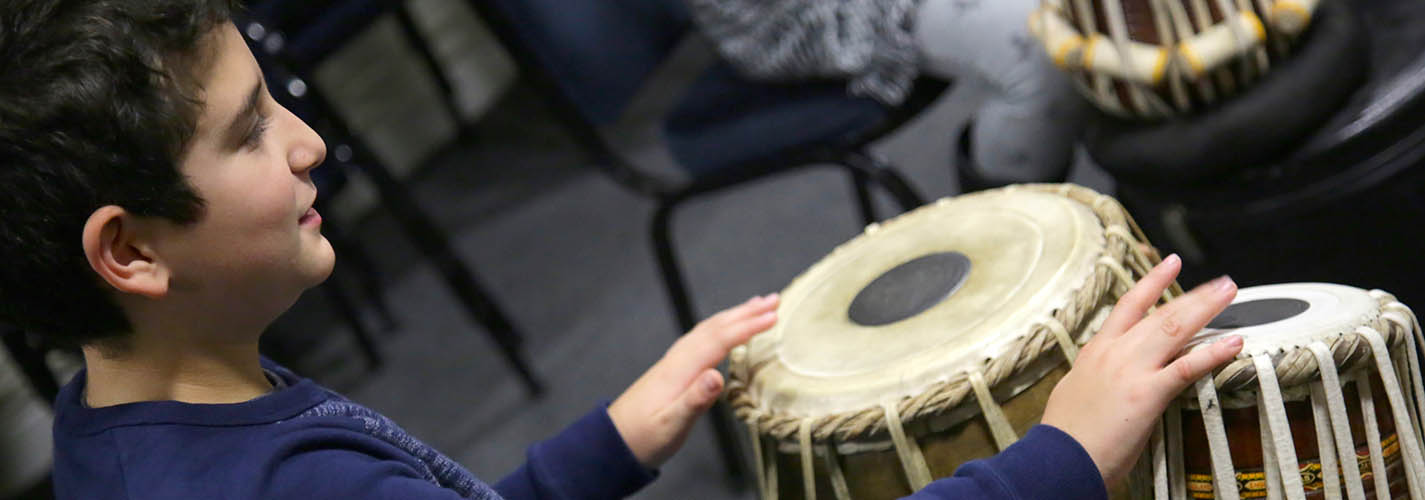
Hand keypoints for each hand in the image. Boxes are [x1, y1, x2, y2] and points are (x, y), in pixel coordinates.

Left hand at [608, 294, 779, 467]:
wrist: (614, 442)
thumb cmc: (643, 437)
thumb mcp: (671, 425)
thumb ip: (695, 401)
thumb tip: (717, 376)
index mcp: (680, 370)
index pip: (719, 340)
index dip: (747, 327)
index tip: (773, 316)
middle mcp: (677, 359)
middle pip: (715, 327)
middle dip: (746, 312)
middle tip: (774, 299)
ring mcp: (674, 362)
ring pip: (708, 330)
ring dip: (734, 316)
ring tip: (757, 306)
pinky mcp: (673, 369)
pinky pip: (702, 338)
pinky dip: (720, 327)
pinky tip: (726, 330)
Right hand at [1040, 255, 1242, 486]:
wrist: (1059, 457)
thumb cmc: (1065, 434)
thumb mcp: (1075, 392)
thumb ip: (1094, 376)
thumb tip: (1104, 375)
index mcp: (1096, 351)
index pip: (1128, 307)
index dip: (1152, 283)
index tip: (1169, 265)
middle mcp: (1115, 353)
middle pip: (1160, 313)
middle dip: (1194, 294)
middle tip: (1221, 282)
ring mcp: (1131, 370)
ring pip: (1174, 328)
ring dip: (1206, 308)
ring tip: (1229, 293)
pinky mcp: (1147, 394)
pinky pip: (1187, 368)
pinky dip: (1212, 353)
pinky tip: (1233, 344)